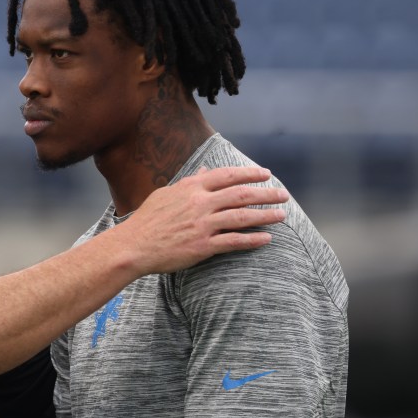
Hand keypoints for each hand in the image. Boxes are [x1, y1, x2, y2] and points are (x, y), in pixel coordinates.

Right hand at [116, 166, 286, 275]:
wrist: (133, 245)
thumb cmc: (147, 220)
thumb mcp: (166, 194)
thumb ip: (188, 183)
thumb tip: (204, 171)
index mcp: (191, 188)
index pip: (227, 175)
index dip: (249, 173)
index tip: (266, 173)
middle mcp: (200, 204)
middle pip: (241, 195)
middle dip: (266, 193)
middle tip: (283, 194)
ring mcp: (202, 225)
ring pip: (242, 217)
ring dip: (265, 215)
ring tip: (281, 215)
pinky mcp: (203, 246)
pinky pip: (233, 241)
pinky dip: (252, 240)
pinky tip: (266, 239)